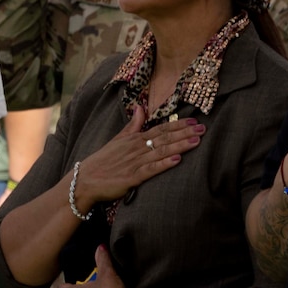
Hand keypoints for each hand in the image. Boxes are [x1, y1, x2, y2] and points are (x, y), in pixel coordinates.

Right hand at [71, 105, 202, 213]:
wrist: (83, 181)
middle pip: (164, 138)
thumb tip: (141, 107)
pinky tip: (177, 160)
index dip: (178, 125)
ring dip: (179, 146)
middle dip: (185, 133)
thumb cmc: (103, 161)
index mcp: (135, 140)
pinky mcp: (132, 178)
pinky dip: (163, 164)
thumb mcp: (118, 139)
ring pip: (160, 152)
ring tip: (196, 141)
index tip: (195, 120)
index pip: (160, 129)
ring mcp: (134, 163)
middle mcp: (136, 149)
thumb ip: (133, 125)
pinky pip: (150, 169)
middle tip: (203, 128)